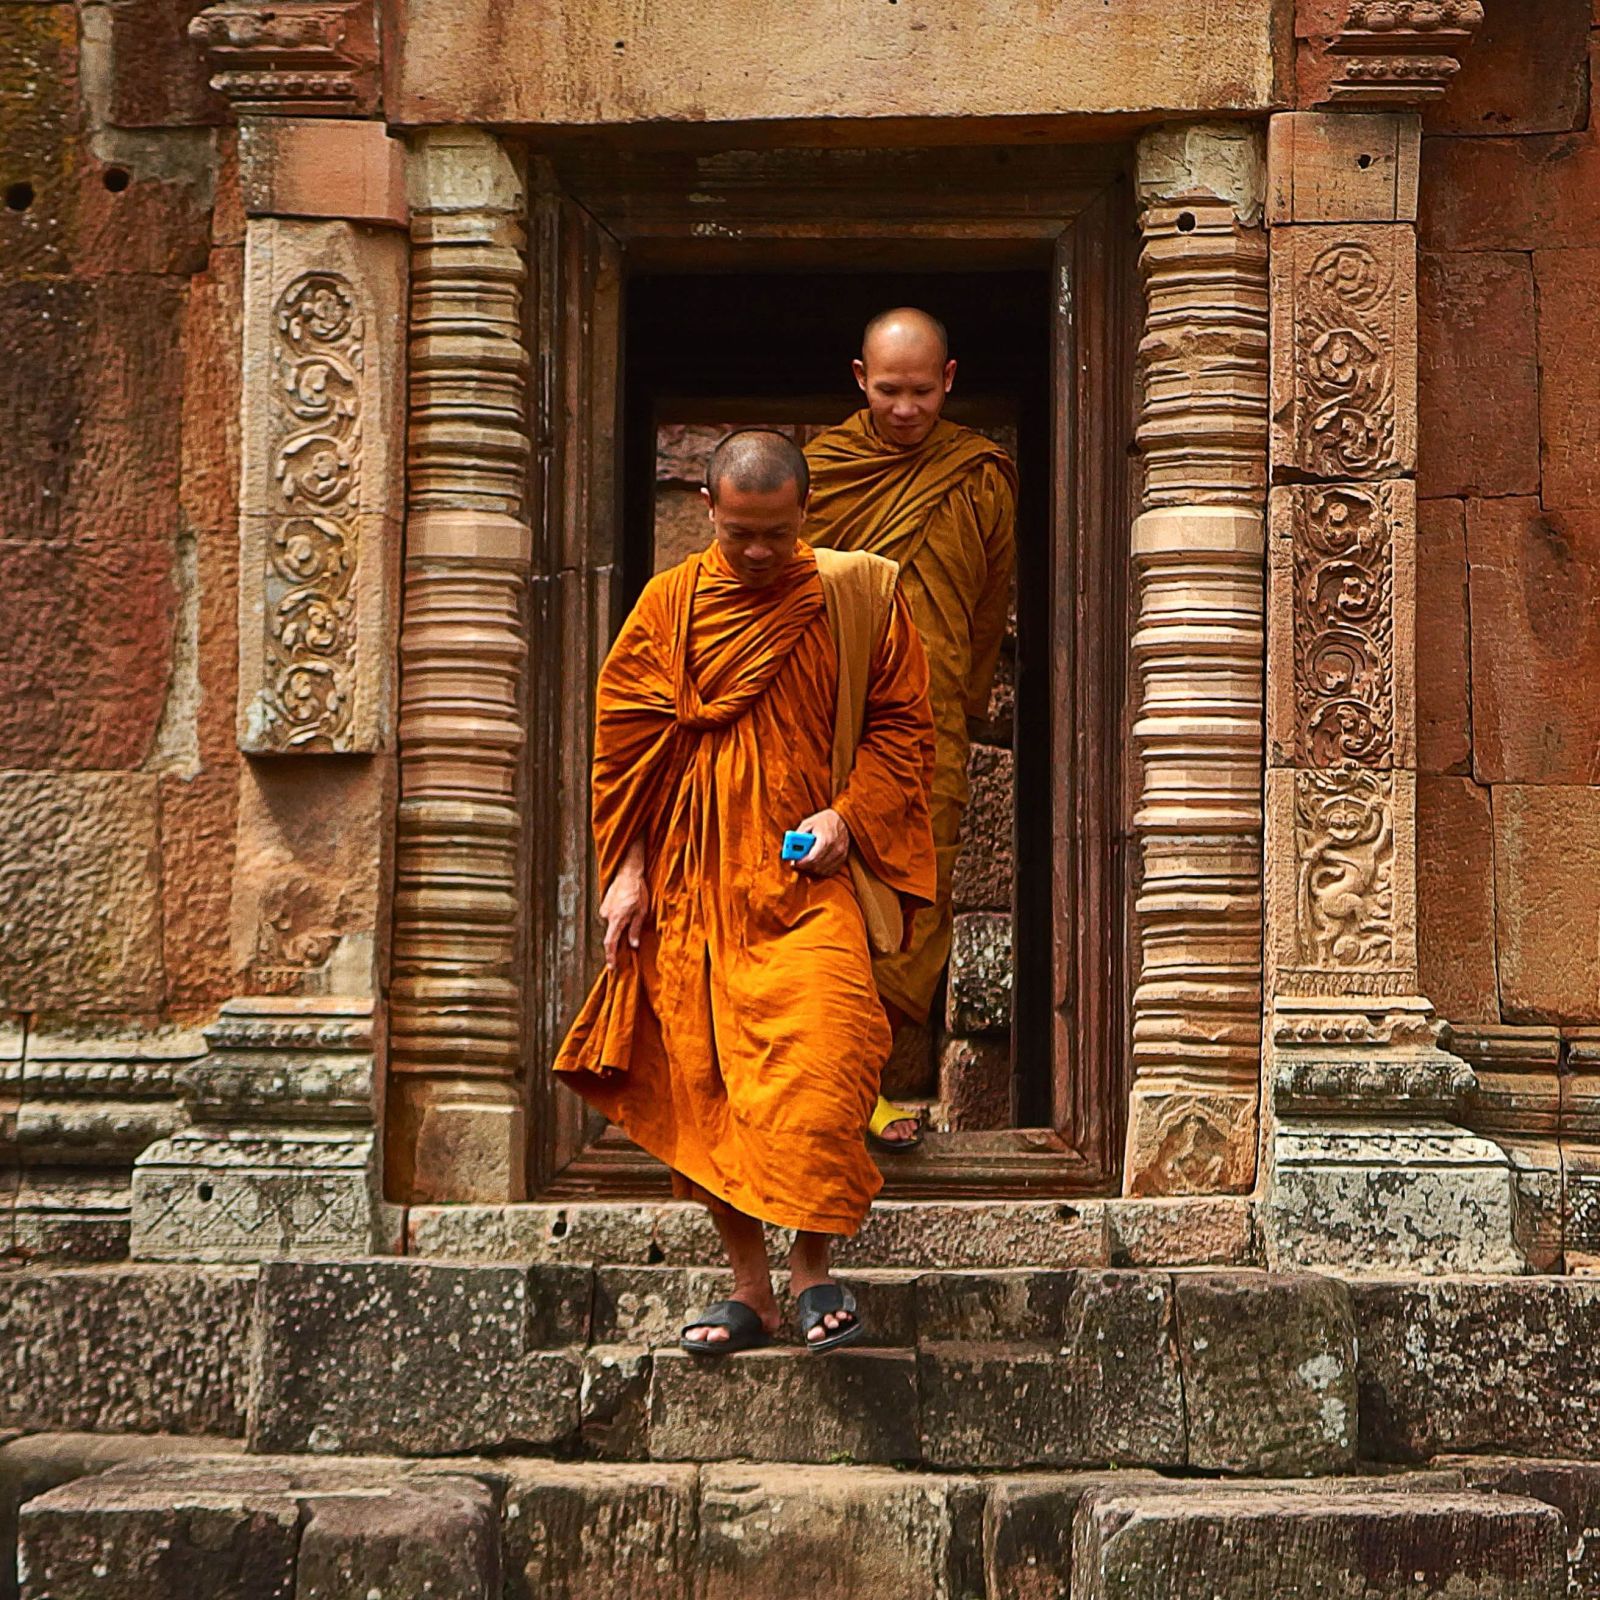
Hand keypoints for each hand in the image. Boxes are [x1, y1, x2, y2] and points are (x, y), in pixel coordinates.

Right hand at [600, 843, 650, 968]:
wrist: (628, 873)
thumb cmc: (637, 892)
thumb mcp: (641, 913)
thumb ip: (634, 930)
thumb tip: (633, 945)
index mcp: (616, 920)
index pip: (610, 943)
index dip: (610, 956)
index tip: (611, 967)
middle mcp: (607, 916)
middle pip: (611, 934)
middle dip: (618, 939)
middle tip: (629, 934)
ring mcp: (604, 909)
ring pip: (612, 924)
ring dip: (620, 924)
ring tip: (632, 912)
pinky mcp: (604, 904)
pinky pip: (611, 915)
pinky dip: (618, 917)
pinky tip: (627, 909)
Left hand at [791, 808, 850, 876]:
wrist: (842, 818)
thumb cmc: (823, 820)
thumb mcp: (808, 823)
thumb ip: (799, 835)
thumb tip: (789, 848)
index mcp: (826, 838)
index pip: (812, 858)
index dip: (802, 863)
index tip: (795, 863)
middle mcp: (836, 848)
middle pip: (817, 866)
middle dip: (805, 866)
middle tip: (798, 863)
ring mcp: (841, 854)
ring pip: (823, 870)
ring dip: (812, 869)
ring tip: (806, 862)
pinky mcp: (843, 858)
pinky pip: (830, 870)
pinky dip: (821, 869)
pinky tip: (815, 864)